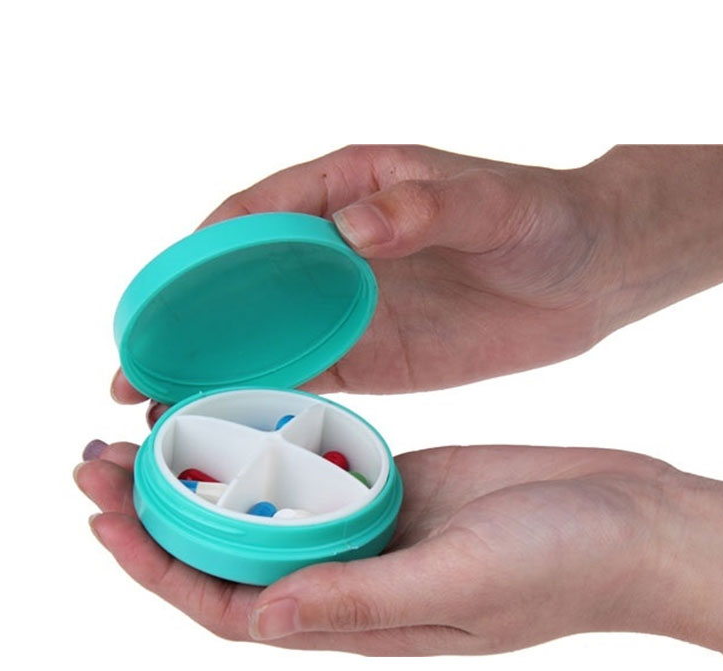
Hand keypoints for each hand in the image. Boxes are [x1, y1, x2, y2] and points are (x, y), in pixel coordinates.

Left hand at [72, 441, 722, 654]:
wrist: (627, 521)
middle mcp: (349, 576)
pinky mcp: (394, 484)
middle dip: (153, 515)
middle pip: (227, 554)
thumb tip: (257, 620)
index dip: (158, 569)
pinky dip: (265, 446)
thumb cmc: (563, 566)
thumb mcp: (462, 584)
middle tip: (91, 462)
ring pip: (260, 509)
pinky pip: (312, 467)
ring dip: (199, 477)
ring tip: (142, 432)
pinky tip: (234, 413)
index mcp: (356, 618)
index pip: (230, 606)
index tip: (104, 518)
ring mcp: (369, 527)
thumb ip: (360, 602)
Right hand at [112, 144, 619, 415]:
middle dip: (185, 328)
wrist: (590, 273)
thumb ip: (425, 209)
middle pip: (240, 286)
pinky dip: (266, 398)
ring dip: (213, 373)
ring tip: (163, 416)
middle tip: (132, 376)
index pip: (254, 215)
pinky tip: (231, 428)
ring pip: (264, 338)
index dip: (200, 255)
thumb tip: (355, 229)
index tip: (159, 298)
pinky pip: (307, 375)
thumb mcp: (494, 204)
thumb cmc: (544, 219)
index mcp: (349, 190)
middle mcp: (335, 249)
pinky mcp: (373, 354)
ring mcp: (350, 306)